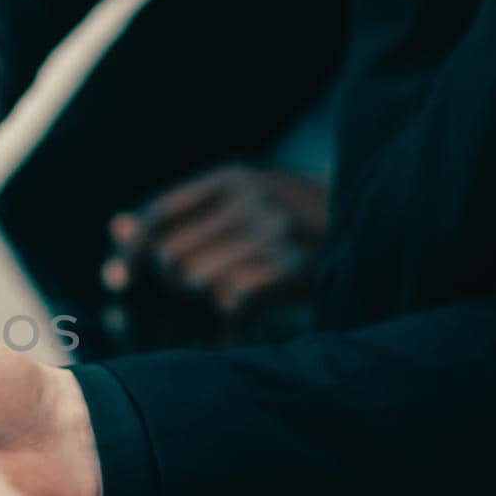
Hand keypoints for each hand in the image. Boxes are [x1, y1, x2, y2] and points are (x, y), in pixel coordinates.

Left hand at [101, 165, 328, 319]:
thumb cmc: (300, 223)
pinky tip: (249, 314)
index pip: (158, 214)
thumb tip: (116, 230)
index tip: (118, 279)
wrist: (379, 229)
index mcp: (233, 178)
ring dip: (204, 300)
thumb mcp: (246, 202)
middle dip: (172, 284)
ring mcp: (272, 232)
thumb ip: (184, 214)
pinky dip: (233, 316)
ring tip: (233, 294)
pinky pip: (231, 301)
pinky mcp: (291, 267)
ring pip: (195, 281)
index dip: (130, 251)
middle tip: (199, 289)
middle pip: (170, 257)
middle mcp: (249, 199)